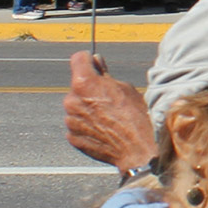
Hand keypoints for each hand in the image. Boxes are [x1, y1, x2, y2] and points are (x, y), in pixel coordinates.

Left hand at [65, 52, 154, 172]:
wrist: (138, 149)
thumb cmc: (136, 117)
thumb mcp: (125, 88)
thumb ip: (104, 75)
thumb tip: (96, 63)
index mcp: (84, 83)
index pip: (78, 59)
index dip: (88, 60)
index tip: (93, 63)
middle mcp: (71, 101)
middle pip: (77, 86)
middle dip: (89, 89)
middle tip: (108, 98)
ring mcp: (70, 120)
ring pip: (76, 107)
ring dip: (87, 109)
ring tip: (108, 118)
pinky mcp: (72, 137)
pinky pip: (77, 125)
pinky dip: (86, 125)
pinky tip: (103, 130)